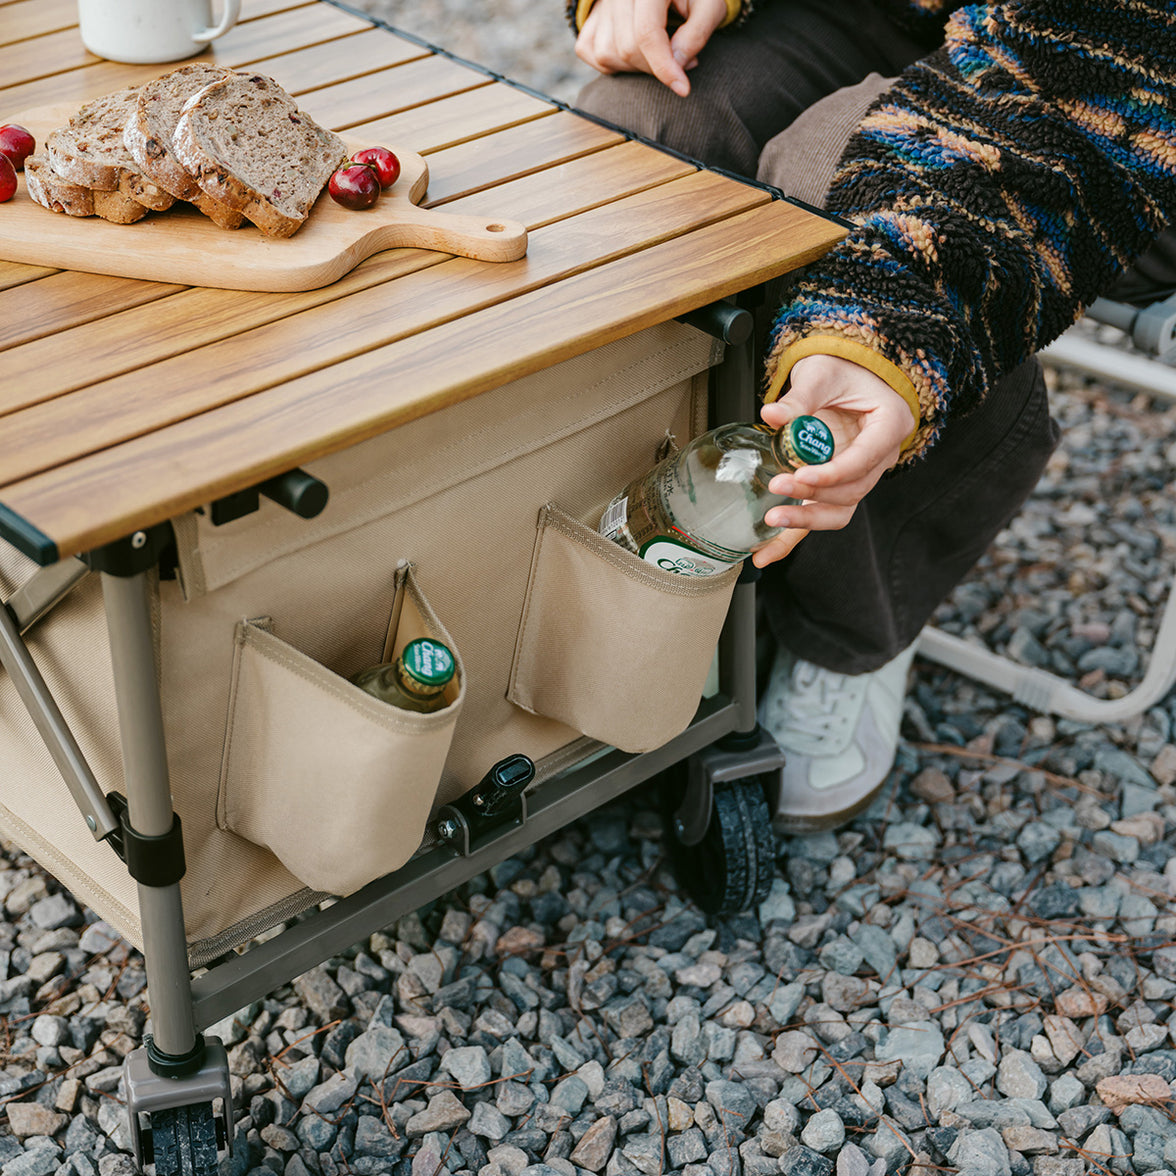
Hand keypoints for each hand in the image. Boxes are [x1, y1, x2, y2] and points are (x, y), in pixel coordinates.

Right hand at [575, 0, 727, 96]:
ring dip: (637, 67)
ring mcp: (601, 5)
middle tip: (680, 59)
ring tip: (660, 53)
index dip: (664, 66)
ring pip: (608, 55)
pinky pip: (592, 53)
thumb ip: (696, 34)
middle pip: (627, 48)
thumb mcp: (708, 7)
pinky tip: (637, 53)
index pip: (646, 32)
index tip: (682, 88)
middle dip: (655, 67)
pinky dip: (614, 64)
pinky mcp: (591, 20)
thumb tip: (677, 64)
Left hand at [751, 353, 917, 567]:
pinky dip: (793, 536)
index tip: (800, 475)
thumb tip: (772, 415)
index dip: (832, 473)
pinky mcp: (835, 486)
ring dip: (806, 521)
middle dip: (814, 496)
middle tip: (778, 487)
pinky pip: (818, 515)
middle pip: (852, 491)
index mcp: (888, 426)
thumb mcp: (822, 373)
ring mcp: (858, 475)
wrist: (848, 373)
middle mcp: (878, 457)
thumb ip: (800, 396)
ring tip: (772, 524)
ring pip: (840, 511)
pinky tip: (766, 553)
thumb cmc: (844, 369)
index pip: (863, 460)